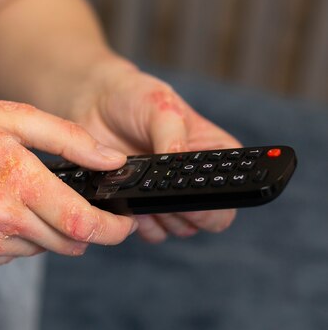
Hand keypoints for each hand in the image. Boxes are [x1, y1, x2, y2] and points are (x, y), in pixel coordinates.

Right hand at [0, 100, 137, 268]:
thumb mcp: (5, 117)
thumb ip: (66, 138)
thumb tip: (112, 162)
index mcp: (14, 179)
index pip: (82, 223)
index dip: (114, 229)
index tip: (126, 223)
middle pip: (68, 243)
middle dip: (85, 229)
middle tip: (77, 204)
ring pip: (41, 248)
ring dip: (47, 229)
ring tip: (19, 195)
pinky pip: (12, 254)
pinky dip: (17, 236)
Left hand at [70, 58, 240, 242]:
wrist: (96, 105)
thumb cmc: (135, 98)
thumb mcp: (159, 106)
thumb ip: (172, 134)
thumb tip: (178, 158)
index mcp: (212, 153)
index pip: (232, 190)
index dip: (218, 201)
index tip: (192, 193)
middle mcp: (193, 179)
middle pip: (208, 220)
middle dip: (186, 214)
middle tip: (162, 194)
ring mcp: (166, 195)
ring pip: (179, 229)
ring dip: (162, 218)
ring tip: (142, 191)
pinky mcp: (141, 206)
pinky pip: (151, 231)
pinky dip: (140, 223)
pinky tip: (129, 200)